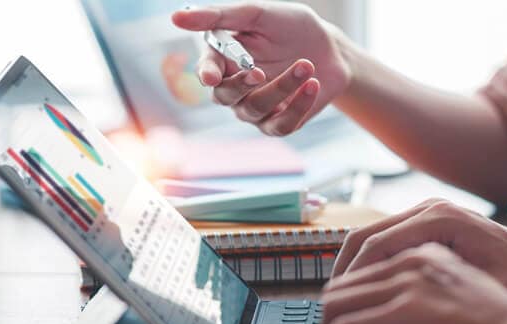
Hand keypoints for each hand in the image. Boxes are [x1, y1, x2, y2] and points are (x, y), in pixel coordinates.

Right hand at [172, 2, 352, 135]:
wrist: (331, 50)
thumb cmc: (292, 28)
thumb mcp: (259, 14)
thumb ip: (220, 17)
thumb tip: (175, 18)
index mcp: (223, 60)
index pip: (206, 71)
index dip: (207, 74)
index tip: (212, 76)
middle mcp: (235, 88)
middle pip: (225, 97)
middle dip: (243, 85)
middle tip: (260, 71)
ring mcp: (256, 109)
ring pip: (256, 109)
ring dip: (282, 88)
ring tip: (306, 65)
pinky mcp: (279, 123)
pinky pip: (281, 124)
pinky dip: (298, 105)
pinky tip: (312, 84)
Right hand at [331, 198, 506, 306]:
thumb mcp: (479, 300)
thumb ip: (434, 313)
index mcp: (440, 221)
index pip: (374, 248)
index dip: (349, 283)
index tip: (334, 313)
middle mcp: (431, 209)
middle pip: (365, 237)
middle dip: (343, 273)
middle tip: (328, 308)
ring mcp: (432, 213)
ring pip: (373, 236)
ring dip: (354, 268)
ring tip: (341, 301)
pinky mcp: (435, 224)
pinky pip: (389, 239)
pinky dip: (372, 263)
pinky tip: (368, 288)